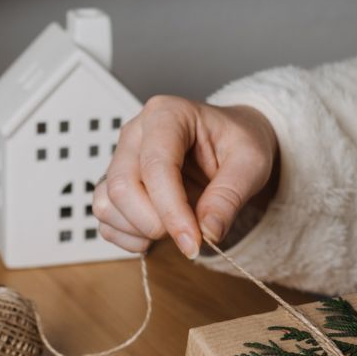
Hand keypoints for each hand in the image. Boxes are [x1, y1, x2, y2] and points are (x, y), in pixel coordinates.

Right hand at [92, 95, 277, 256]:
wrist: (229, 142)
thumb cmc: (237, 142)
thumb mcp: (251, 162)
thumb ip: (230, 195)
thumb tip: (208, 230)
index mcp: (167, 115)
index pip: (156, 166)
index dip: (172, 210)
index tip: (193, 241)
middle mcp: (135, 134)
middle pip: (121, 187)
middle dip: (154, 222)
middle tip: (189, 234)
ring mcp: (120, 159)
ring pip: (106, 204)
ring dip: (139, 230)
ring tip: (175, 228)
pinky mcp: (115, 183)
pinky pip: (105, 218)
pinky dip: (127, 236)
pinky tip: (155, 233)